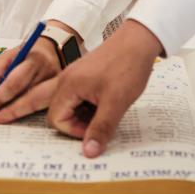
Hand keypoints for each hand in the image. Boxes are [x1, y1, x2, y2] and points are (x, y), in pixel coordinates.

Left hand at [0, 34, 63, 121]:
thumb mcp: (8, 55)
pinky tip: (10, 112)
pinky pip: (37, 108)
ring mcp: (56, 86)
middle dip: (5, 109)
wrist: (49, 52)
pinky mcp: (57, 95)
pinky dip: (21, 112)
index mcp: (35, 59)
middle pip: (26, 97)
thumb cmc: (25, 54)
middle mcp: (48, 73)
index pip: (16, 82)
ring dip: (11, 112)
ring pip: (31, 105)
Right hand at [47, 20, 160, 156]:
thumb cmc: (127, 67)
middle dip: (72, 123)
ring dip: (81, 115)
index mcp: (69, 85)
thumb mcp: (116, 102)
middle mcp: (67, 79)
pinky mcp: (84, 74)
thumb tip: (88, 153)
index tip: (95, 128)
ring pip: (67, 104)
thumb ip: (101, 128)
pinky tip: (105, 104)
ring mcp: (75, 75)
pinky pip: (77, 96)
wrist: (138, 40)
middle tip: (95, 122)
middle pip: (56, 111)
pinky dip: (86, 105)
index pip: (55, 119)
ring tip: (103, 113)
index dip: (74, 131)